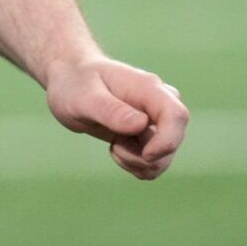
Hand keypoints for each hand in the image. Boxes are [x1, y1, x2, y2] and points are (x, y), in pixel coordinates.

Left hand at [44, 55, 188, 179]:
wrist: (69, 81)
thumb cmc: (75, 83)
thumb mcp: (84, 97)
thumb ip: (111, 110)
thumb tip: (141, 124)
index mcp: (147, 88)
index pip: (177, 116)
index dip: (168, 141)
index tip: (145, 154)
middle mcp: (157, 103)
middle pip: (174, 140)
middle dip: (146, 157)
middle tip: (115, 147)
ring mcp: (155, 120)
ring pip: (164, 157)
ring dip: (137, 162)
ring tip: (114, 145)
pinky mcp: (148, 135)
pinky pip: (153, 162)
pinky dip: (135, 164)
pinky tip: (116, 148)